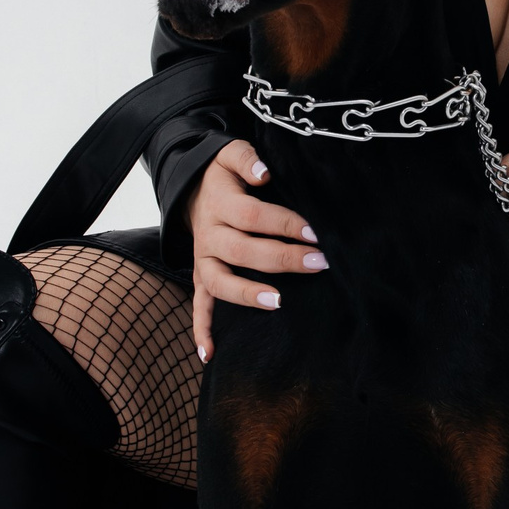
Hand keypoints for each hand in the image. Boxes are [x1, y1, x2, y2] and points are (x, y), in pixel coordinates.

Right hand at [186, 138, 328, 360]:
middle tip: (317, 263)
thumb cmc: (224, 175)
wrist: (190, 189)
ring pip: (219, 281)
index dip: (285, 223)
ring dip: (247, 294)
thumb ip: (247, 158)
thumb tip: (264, 173)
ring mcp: (203, 259)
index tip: (315, 232)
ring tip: (279, 301)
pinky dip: (201, 330)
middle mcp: (210, 234)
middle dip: (282, 258)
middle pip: (243, 250)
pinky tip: (209, 354)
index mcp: (221, 204)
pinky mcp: (200, 276)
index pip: (254, 216)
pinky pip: (197, 305)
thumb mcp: (230, 153)